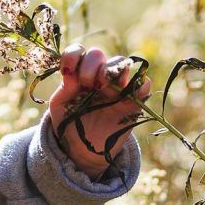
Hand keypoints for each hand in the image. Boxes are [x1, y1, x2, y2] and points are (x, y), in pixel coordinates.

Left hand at [48, 44, 149, 179]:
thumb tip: (71, 74)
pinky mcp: (132, 101)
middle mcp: (97, 76)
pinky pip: (143, 85)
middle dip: (92, 66)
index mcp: (78, 74)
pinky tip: (127, 97)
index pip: (78, 52)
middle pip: (98, 54)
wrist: (83, 151)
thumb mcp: (60, 108)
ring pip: (122, 63)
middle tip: (88, 85)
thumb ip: (64, 90)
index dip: (73, 55)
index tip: (68, 72)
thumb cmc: (69, 125)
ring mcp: (116, 87)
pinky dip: (140, 85)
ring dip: (114, 71)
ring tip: (107, 88)